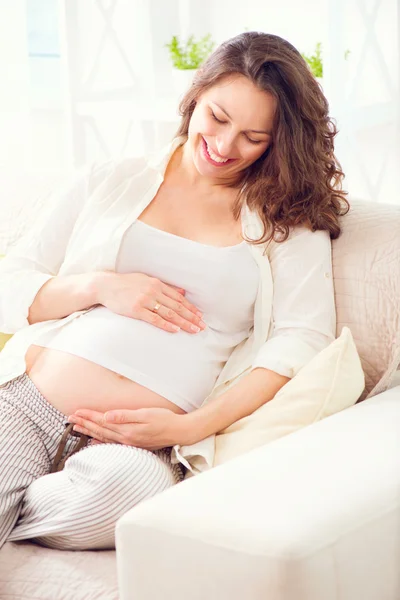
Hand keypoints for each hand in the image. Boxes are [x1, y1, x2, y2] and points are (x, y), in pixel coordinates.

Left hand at [67, 407, 192, 449]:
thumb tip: (107, 415)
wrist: (179, 432)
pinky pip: (112, 443)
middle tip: (70, 419)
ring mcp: (129, 442)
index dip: (89, 416)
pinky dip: (101, 442)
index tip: (76, 412)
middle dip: (84, 424)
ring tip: (77, 428)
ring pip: (104, 437)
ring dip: (89, 432)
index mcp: (127, 429)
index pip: (102, 422)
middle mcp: (126, 438)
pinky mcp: (133, 443)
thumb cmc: (164, 420)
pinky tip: (95, 441)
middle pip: (100, 430)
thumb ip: (125, 415)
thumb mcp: (146, 414)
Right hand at [94, 271, 205, 334]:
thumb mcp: (146, 280)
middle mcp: (153, 291)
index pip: (178, 298)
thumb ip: (164, 287)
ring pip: (169, 313)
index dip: (190, 307)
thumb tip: (182, 292)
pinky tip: (175, 329)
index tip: (200, 316)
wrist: (105, 286)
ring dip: (183, 322)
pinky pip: (154, 319)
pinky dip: (166, 324)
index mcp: (157, 284)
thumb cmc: (126, 284)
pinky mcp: (136, 310)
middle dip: (191, 317)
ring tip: (193, 329)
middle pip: (177, 306)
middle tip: (202, 326)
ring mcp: (145, 300)